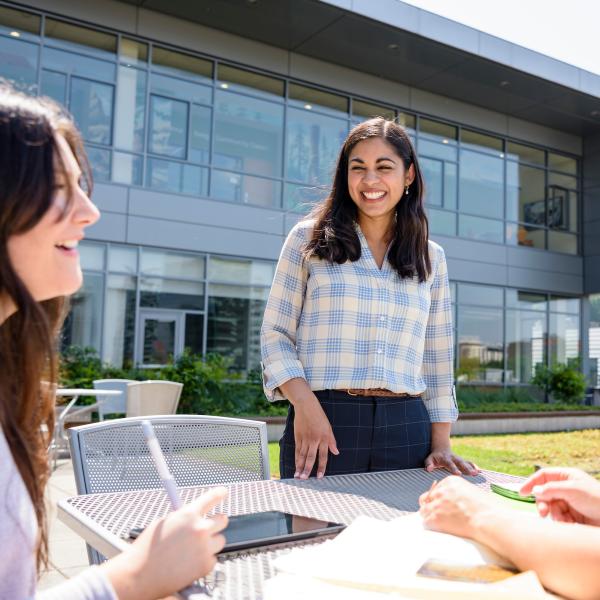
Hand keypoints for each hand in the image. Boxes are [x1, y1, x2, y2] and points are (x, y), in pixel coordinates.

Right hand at [103, 487, 227, 599]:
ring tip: (193, 550)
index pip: (212, 498)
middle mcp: (200, 529)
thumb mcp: (165, 522)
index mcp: (188, 514)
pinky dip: (204, 560)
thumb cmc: (148, 548)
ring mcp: (204, 548)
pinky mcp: (206, 566)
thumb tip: (195, 515)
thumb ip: (184, 517)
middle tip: (207, 528)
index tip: (223, 492)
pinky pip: (213, 559)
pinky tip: (189, 564)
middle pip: (222, 520)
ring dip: (211, 543)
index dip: (219, 494)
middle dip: (216, 523)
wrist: (139, 575)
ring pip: (220, 540)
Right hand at [293, 395, 338, 478]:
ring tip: (298, 476)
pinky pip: (297, 450)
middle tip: (305, 479)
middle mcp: (314, 439)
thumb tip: (336, 452)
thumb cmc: (319, 416)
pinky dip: (296, 458)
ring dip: (300, 466)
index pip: (323, 456)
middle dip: (307, 469)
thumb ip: (332, 441)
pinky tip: (296, 465)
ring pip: (302, 455)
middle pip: (311, 457)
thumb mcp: (329, 427)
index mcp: (324, 438)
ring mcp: (305, 438)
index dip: (321, 467)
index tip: (319, 476)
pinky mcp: (298, 436)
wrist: (306, 406)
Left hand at [419, 476, 493, 538]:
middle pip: (427, 498)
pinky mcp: (435, 518)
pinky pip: (426, 522)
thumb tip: (455, 503)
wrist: (488, 519)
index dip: (439, 499)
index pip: (436, 489)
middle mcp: (441, 491)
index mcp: (450, 481)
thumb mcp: (472, 491)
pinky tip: (441, 529)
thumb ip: (459, 494)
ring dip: (430, 517)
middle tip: (439, 515)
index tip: (445, 506)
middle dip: (432, 506)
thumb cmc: (487, 508)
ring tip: (441, 524)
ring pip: (424, 510)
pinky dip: (431, 527)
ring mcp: (437, 504)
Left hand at [425, 446, 478, 475]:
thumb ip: (428, 464)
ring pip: (466, 463)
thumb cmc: (434, 457)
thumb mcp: (429, 459)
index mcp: (445, 458)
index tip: (458, 474)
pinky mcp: (463, 461)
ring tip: (477, 473)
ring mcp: (459, 459)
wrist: (441, 449)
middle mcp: (454, 458)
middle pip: (461, 463)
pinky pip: (470, 463)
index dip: (454, 468)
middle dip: (466, 468)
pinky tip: (480, 472)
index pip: (450, 464)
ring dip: (472, 468)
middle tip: (472, 474)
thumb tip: (429, 469)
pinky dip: (475, 466)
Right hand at [520, 467, 599, 524]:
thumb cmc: (597, 500)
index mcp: (567, 477)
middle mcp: (567, 488)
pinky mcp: (574, 516)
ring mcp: (570, 502)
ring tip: (564, 521)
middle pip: (545, 493)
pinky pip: (560, 518)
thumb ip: (551, 489)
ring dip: (555, 515)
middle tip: (543, 513)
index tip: (522, 492)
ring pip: (551, 507)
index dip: (532, 482)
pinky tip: (570, 525)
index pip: (544, 476)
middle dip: (543, 504)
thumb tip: (535, 491)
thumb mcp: (572, 491)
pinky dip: (562, 522)